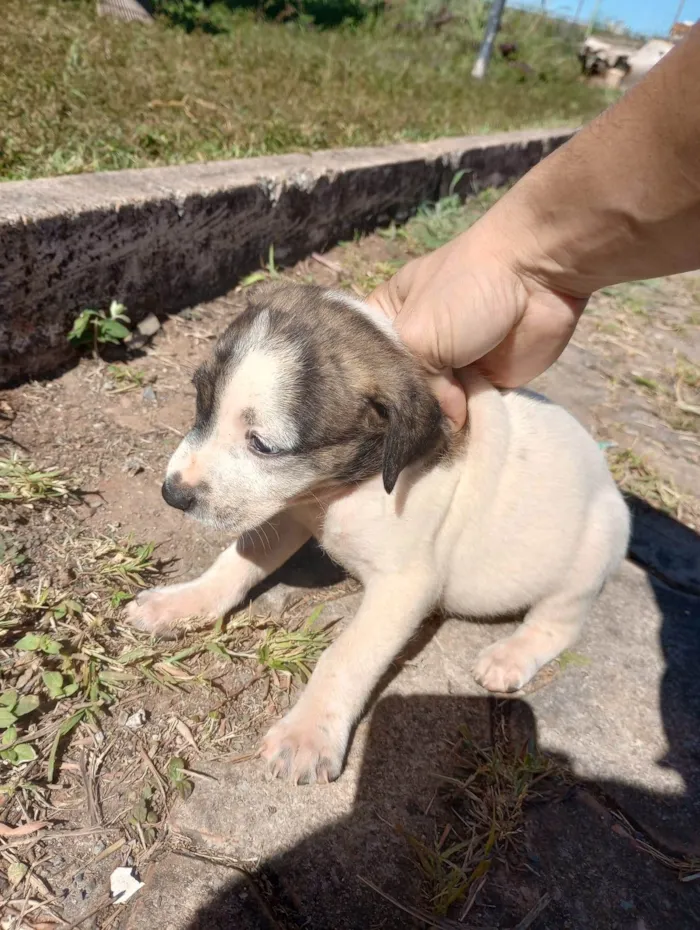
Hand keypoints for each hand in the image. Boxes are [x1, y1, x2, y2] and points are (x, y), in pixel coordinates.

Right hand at [367, 216, 586, 429]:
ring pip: (433, 410)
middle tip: (393, 444)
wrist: (538, 278)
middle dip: (401, 416)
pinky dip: (465, 428)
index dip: (360, 394)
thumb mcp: (416, 332)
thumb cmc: (465, 291)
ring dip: (434, 428)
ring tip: (426, 448)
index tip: (356, 424)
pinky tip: (457, 442)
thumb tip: (440, 423)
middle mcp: (415, 347)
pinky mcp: (484, 384)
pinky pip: (468, 416)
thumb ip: (411, 384)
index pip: (362, 365)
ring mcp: (451, 368)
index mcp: (388, 320)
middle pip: (398, 394)